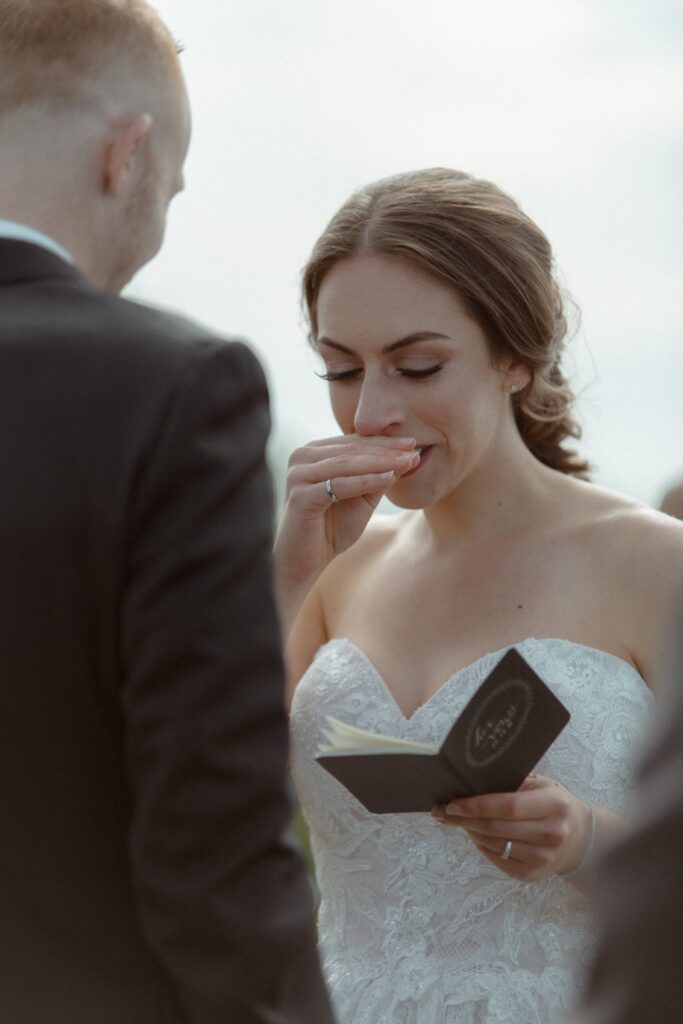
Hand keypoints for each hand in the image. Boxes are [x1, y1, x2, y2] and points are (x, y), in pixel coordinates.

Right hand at [275, 433, 418, 589]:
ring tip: (408, 461)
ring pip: (347, 464)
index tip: (413, 442)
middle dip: (386, 450)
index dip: (384, 441)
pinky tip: (389, 478)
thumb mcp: (362, 498)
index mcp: (313, 453)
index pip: (353, 442)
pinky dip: (366, 481)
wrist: (305, 562)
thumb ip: (379, 476)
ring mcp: (298, 475)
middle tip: (414, 449)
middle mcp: (301, 457)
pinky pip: (340, 485)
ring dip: (381, 462)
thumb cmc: (332, 530)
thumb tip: (409, 455)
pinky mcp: (300, 495)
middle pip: (351, 449)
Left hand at [431, 774, 594, 882]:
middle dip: (464, 819)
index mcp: (553, 806)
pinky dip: (481, 845)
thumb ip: (511, 782)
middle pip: (496, 828)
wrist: (579, 838)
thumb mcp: (540, 785)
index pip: (508, 806)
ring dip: (470, 831)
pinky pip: (496, 859)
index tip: (452, 803)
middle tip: (442, 811)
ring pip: (493, 844)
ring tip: (457, 819)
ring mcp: (542, 859)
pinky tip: (476, 834)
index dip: (477, 806)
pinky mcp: (532, 876)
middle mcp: (551, 835)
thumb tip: (470, 781)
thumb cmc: (553, 804)